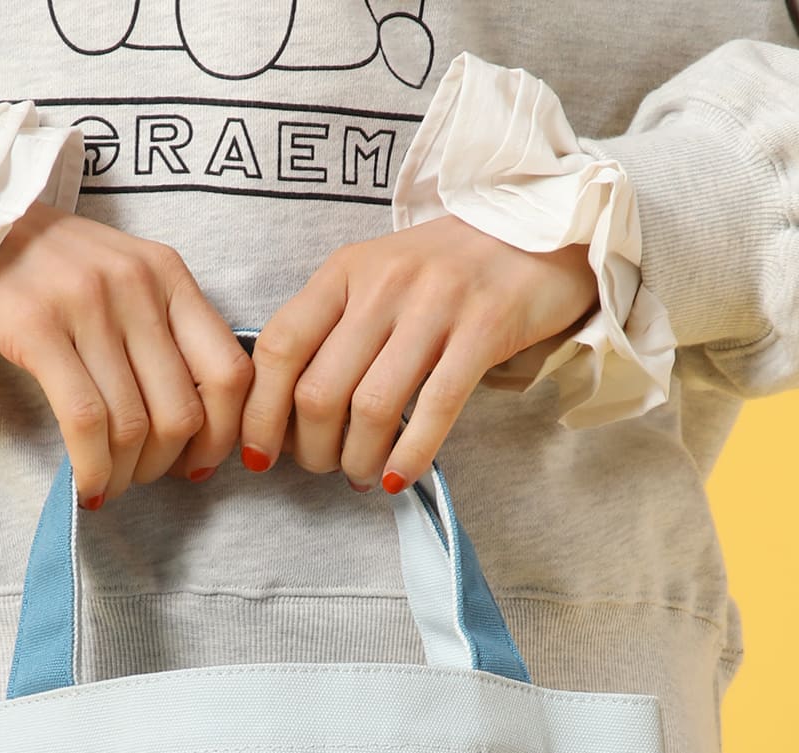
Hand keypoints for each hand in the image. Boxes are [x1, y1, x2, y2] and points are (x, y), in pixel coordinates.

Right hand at [0, 201, 253, 506]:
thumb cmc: (46, 265)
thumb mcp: (121, 277)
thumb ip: (163, 330)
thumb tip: (197, 419)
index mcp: (168, 274)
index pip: (229, 372)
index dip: (224, 435)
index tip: (200, 464)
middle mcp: (136, 285)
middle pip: (182, 410)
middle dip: (166, 464)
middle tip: (141, 477)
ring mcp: (87, 304)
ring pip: (133, 424)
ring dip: (125, 473)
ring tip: (109, 483)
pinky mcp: (37, 327)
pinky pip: (85, 420)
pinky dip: (92, 467)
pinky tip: (87, 485)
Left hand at [237, 214, 598, 491]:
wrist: (540, 227)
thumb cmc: (447, 271)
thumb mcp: (377, 281)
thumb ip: (334, 331)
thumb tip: (287, 413)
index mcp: (344, 270)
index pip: (279, 348)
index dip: (261, 413)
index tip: (259, 455)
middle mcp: (383, 282)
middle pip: (319, 390)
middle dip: (312, 450)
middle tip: (325, 467)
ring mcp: (436, 303)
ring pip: (372, 407)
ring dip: (358, 459)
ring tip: (362, 475)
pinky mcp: (485, 328)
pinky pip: (435, 408)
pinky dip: (410, 456)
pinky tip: (399, 478)